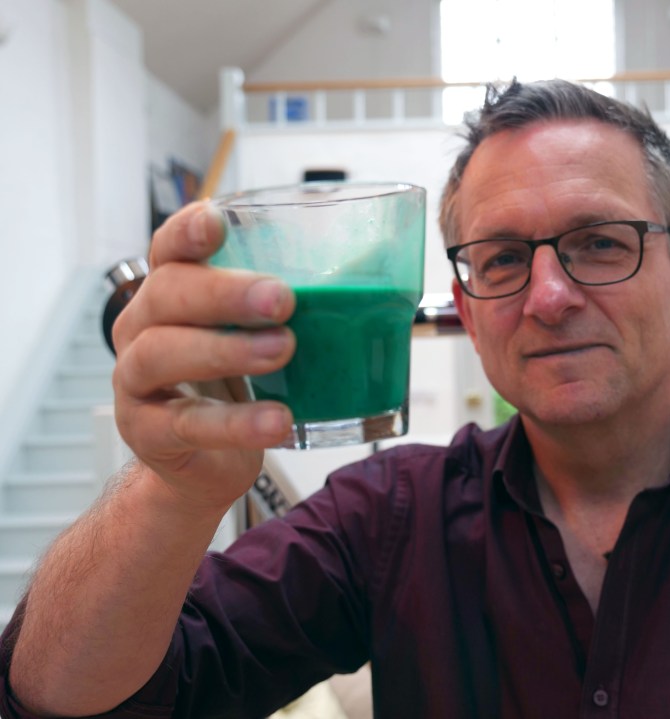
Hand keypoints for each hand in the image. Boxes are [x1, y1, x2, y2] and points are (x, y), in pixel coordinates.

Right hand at [111, 202, 296, 511]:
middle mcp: (143, 327)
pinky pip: (187, 424)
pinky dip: (235, 422)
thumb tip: (381, 268)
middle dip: (225, 293)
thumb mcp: (259, 337)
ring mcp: (135, 380)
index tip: (218, 222)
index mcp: (172, 292)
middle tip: (282, 300)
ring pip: (163, 353)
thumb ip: (293, 307)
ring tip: (281, 350)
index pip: (169, 249)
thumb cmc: (238, 385)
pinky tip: (277, 421)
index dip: (188, 231)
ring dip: (226, 349)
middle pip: (168, 293)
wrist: (205, 466)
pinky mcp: (147, 432)